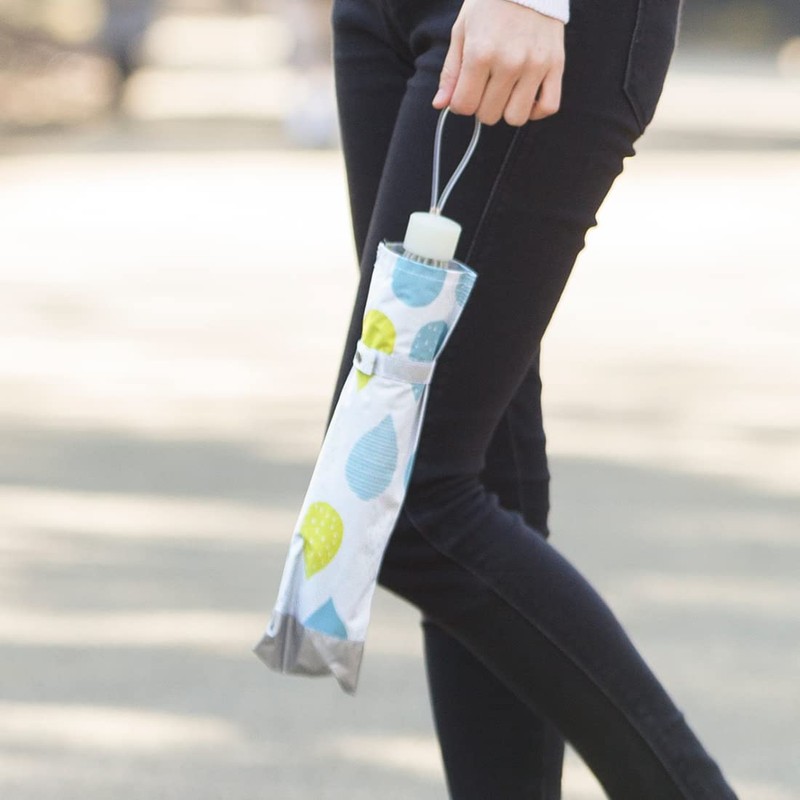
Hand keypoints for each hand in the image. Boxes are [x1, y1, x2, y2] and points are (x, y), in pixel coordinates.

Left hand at [432, 0, 564, 125]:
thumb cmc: (489, 4)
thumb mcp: (462, 31)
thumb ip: (451, 71)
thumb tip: (440, 105)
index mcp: (480, 53)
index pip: (464, 106)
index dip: (460, 104)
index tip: (465, 91)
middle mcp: (509, 62)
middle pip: (489, 115)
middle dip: (482, 106)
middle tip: (486, 86)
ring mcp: (535, 65)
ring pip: (516, 118)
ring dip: (507, 110)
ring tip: (506, 91)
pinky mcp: (556, 64)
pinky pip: (549, 107)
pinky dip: (536, 109)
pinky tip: (527, 96)